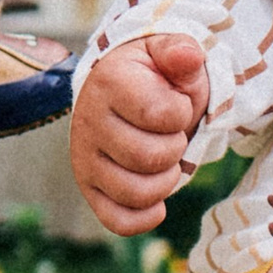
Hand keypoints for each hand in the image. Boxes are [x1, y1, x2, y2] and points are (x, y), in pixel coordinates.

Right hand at [72, 35, 208, 234]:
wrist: (125, 91)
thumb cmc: (155, 75)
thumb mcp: (169, 54)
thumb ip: (180, 51)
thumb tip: (188, 55)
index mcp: (109, 82)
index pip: (160, 114)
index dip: (182, 113)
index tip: (176, 103)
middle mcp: (88, 121)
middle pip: (148, 157)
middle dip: (176, 147)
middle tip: (172, 133)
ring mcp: (84, 158)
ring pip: (135, 192)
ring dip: (166, 181)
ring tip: (165, 160)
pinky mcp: (89, 187)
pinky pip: (117, 220)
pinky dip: (145, 217)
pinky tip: (158, 201)